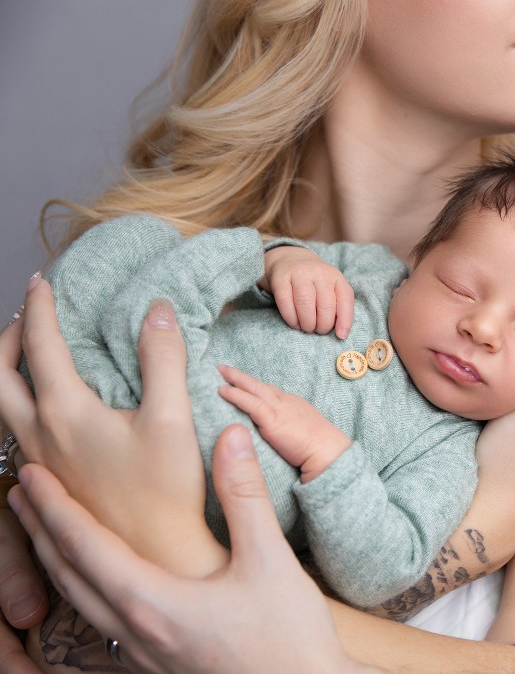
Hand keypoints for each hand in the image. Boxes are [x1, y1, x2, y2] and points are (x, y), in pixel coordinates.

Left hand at [0, 279, 219, 575]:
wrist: (154, 556)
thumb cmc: (166, 492)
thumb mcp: (172, 418)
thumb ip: (163, 358)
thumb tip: (157, 309)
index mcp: (65, 412)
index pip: (39, 344)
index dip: (39, 307)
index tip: (42, 283)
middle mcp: (38, 436)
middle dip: (7, 338)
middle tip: (28, 318)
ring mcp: (39, 462)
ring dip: (7, 373)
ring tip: (30, 358)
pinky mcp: (49, 482)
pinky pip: (11, 434)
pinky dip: (16, 406)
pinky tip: (43, 414)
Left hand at [8, 425, 373, 673]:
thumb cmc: (290, 637)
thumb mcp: (270, 559)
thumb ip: (244, 496)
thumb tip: (230, 436)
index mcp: (153, 602)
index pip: (85, 546)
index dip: (54, 506)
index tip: (33, 474)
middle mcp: (136, 633)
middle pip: (68, 575)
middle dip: (39, 531)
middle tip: (21, 492)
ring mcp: (145, 656)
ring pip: (81, 604)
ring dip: (55, 562)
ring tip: (44, 532)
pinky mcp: (161, 667)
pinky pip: (102, 624)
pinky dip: (82, 591)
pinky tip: (96, 585)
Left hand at [217, 365, 350, 482]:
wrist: (330, 454)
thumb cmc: (321, 450)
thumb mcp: (305, 433)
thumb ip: (288, 431)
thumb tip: (277, 436)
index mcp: (295, 406)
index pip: (271, 393)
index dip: (256, 387)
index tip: (244, 383)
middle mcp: (287, 403)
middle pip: (261, 386)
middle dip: (242, 377)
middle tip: (225, 369)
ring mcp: (280, 409)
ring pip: (254, 389)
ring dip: (236, 380)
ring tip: (220, 373)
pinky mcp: (273, 420)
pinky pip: (250, 403)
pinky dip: (236, 395)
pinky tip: (223, 391)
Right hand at [259, 246, 353, 337]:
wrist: (290, 259)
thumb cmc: (314, 282)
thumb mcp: (331, 288)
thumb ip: (339, 306)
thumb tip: (342, 333)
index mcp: (335, 276)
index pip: (345, 298)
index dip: (344, 320)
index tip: (340, 335)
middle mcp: (319, 272)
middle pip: (325, 304)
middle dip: (323, 325)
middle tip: (318, 330)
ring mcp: (299, 274)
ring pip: (305, 303)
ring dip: (308, 323)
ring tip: (307, 328)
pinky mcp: (280, 279)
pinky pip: (286, 302)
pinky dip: (291, 318)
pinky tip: (295, 323)